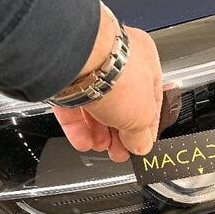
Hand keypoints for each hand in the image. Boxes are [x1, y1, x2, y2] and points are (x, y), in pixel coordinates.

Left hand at [53, 6, 162, 161]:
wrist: (80, 62)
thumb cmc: (118, 75)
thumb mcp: (142, 115)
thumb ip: (141, 134)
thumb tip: (141, 145)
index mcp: (145, 63)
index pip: (149, 99)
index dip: (145, 126)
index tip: (140, 144)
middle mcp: (116, 62)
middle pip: (120, 106)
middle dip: (119, 133)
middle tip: (119, 151)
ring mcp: (89, 70)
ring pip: (95, 107)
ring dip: (99, 133)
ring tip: (101, 147)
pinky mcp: (65, 80)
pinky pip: (73, 107)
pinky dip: (78, 127)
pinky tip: (83, 142)